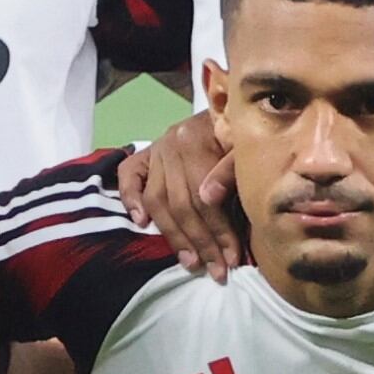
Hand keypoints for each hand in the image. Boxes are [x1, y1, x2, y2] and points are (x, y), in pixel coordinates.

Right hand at [114, 105, 246, 274]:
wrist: (226, 102)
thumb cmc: (240, 133)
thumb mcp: (245, 148)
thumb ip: (231, 171)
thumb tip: (211, 199)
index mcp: (196, 140)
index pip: (204, 197)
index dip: (219, 231)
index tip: (232, 258)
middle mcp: (171, 145)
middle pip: (180, 205)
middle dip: (201, 243)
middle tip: (216, 271)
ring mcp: (155, 150)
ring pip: (157, 200)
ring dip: (173, 236)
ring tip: (190, 263)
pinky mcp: (143, 154)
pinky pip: (128, 176)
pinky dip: (130, 199)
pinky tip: (140, 222)